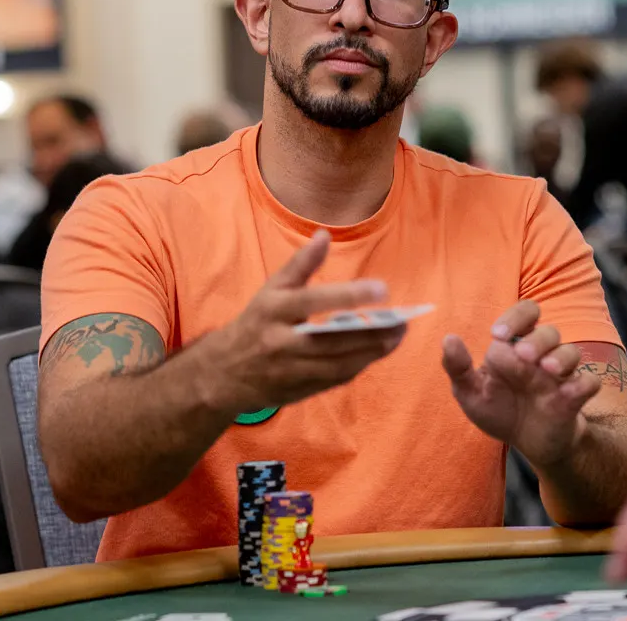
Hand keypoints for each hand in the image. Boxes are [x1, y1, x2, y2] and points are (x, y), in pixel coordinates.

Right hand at [213, 230, 405, 412]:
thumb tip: (324, 235)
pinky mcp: (299, 390)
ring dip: (372, 352)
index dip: (349, 295)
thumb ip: (300, 264)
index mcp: (273, 311)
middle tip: (402, 322)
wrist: (224, 373)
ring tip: (397, 336)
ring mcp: (290, 370)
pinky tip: (377, 352)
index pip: (313, 301)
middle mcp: (281, 342)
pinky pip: (335, 379)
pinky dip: (359, 366)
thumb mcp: (271, 289)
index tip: (382, 289)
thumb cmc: (255, 323)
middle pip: (333, 340)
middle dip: (372, 332)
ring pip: (338, 364)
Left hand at [441, 300, 600, 466]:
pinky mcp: (575, 397)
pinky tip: (567, 392)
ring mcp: (560, 375)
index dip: (515, 317)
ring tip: (545, 369)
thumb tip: (448, 339)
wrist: (527, 442)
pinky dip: (582, 383)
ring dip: (560, 357)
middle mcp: (540, 355)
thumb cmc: (499, 409)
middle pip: (549, 331)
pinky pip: (589, 382)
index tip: (497, 334)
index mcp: (515, 346)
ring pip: (571, 352)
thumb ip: (458, 367)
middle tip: (523, 356)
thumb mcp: (470, 392)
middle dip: (537, 340)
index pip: (525, 314)